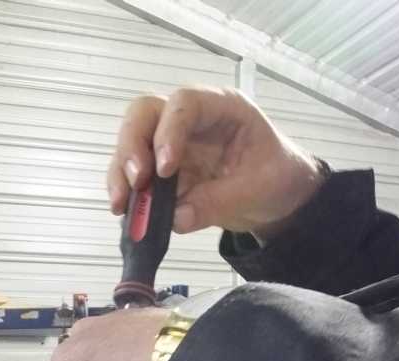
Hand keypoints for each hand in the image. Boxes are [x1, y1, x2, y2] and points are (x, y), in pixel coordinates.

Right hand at [108, 87, 324, 239]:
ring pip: (131, 143)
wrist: (277, 196)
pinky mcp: (161, 172)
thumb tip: (176, 218)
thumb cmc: (275, 177)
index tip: (164, 170)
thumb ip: (217, 201)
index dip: (168, 132)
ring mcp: (171, 144)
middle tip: (135, 183)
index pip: (183, 104)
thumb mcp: (257, 189)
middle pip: (144, 114)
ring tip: (121, 206)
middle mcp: (190, 120)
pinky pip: (134, 176)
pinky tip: (125, 213)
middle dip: (132, 146)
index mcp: (220, 108)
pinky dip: (126, 193)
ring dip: (121, 173)